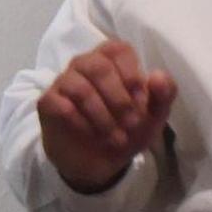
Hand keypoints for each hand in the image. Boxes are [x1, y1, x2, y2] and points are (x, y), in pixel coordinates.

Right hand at [37, 39, 176, 193]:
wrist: (102, 162)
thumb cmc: (129, 127)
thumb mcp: (155, 115)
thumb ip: (163, 94)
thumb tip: (158, 76)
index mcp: (112, 58)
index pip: (119, 50)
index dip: (132, 76)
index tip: (141, 103)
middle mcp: (86, 63)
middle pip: (99, 67)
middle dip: (119, 99)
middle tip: (131, 124)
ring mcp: (64, 81)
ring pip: (80, 87)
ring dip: (102, 116)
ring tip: (116, 137)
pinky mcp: (48, 103)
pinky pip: (61, 106)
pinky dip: (81, 123)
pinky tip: (93, 135)